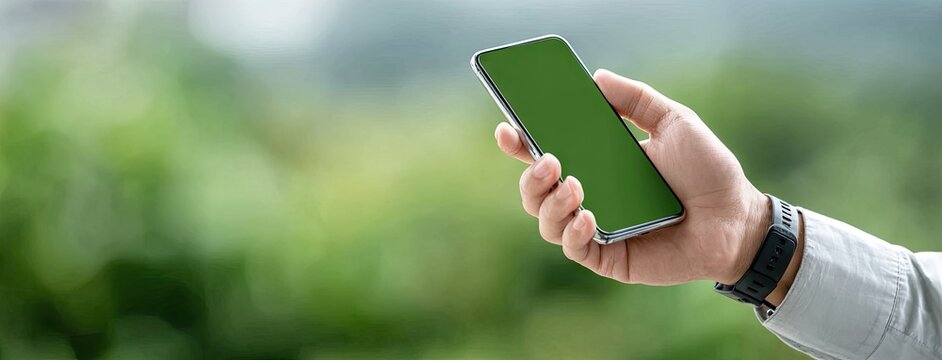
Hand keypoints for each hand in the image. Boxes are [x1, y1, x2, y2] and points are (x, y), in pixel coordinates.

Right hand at [495, 69, 779, 288]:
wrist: (737, 217)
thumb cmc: (708, 171)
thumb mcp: (675, 122)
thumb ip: (637, 99)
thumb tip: (596, 77)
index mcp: (597, 163)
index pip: (545, 152)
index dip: (519, 143)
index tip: (507, 129)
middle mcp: (589, 196)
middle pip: (535, 191)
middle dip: (530, 176)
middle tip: (549, 159)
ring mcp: (596, 229)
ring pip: (546, 222)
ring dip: (549, 203)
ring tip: (573, 186)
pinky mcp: (610, 258)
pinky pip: (574, 249)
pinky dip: (573, 233)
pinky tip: (588, 217)